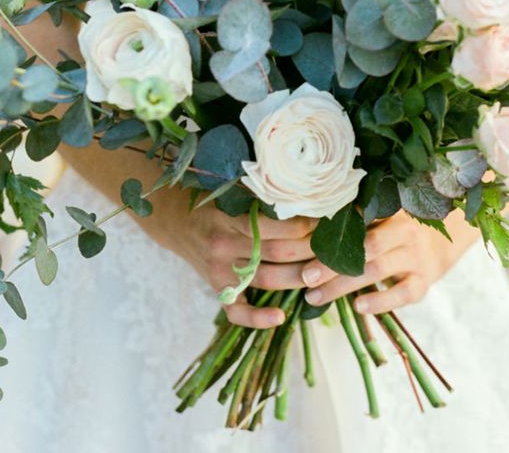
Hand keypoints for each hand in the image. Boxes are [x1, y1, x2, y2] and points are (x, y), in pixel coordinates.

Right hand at [161, 203, 317, 328]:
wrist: (173, 217)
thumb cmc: (213, 200)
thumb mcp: (232, 191)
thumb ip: (263, 196)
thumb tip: (309, 195)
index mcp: (230, 217)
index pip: (278, 226)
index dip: (308, 224)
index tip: (329, 220)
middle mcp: (224, 245)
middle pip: (279, 252)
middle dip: (312, 250)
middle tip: (335, 246)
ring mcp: (219, 270)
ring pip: (267, 279)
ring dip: (299, 278)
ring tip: (324, 273)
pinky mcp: (216, 288)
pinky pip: (236, 311)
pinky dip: (258, 318)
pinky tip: (281, 317)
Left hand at [300, 209, 479, 314]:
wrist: (440, 244)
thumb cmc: (395, 231)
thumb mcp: (380, 218)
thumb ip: (354, 220)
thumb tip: (303, 226)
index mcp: (390, 212)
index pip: (357, 222)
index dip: (330, 235)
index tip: (302, 246)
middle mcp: (405, 232)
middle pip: (365, 248)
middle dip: (332, 264)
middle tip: (305, 277)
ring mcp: (416, 257)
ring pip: (378, 270)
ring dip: (344, 286)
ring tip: (316, 297)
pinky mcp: (424, 282)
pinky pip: (403, 293)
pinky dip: (381, 301)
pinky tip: (358, 307)